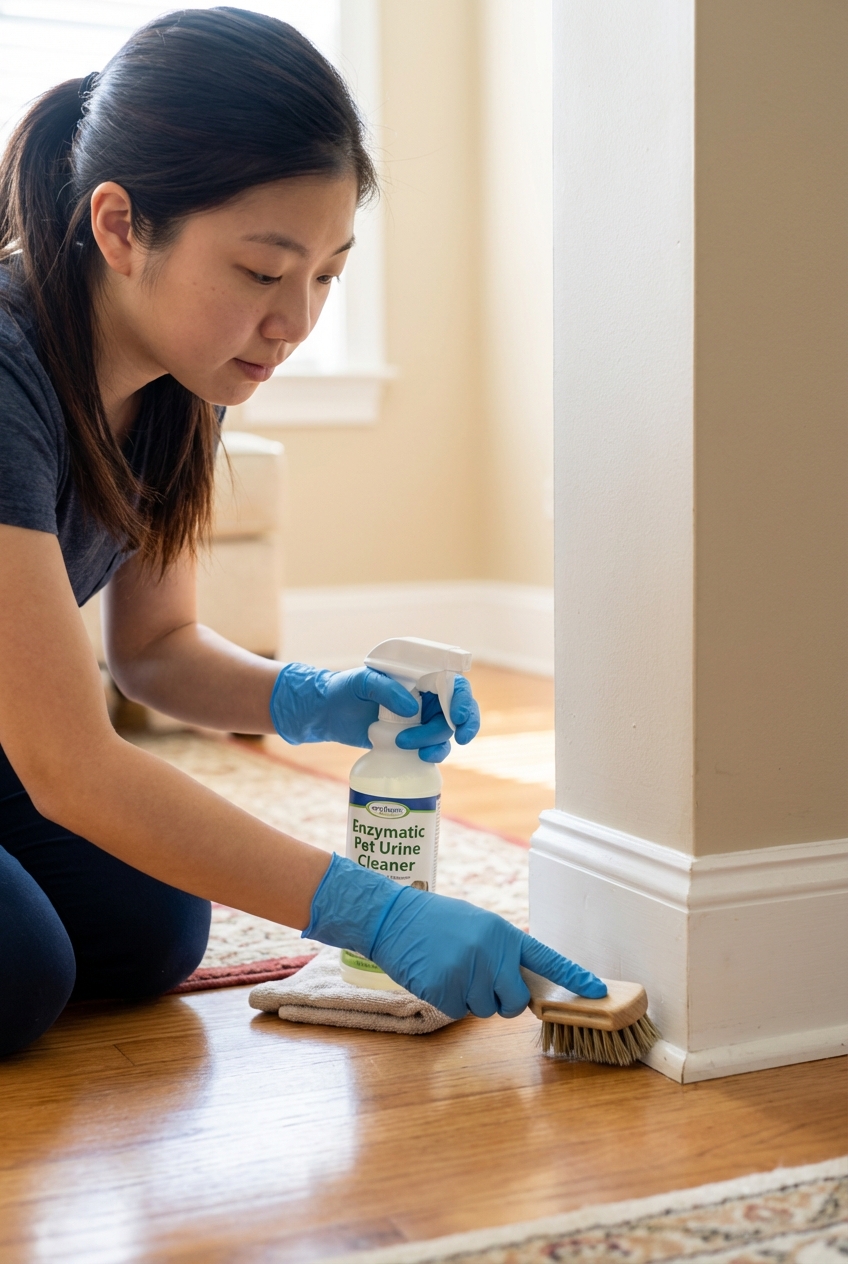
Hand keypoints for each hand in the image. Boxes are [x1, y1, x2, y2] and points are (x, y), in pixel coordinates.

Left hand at [270, 664, 479, 758]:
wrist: (327, 714)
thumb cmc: (344, 689)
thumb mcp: (361, 682)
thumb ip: (386, 690)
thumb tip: (412, 709)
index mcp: (419, 677)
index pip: (452, 682)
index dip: (462, 698)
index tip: (456, 715)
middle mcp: (425, 697)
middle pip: (457, 709)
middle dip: (465, 723)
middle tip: (460, 738)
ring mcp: (420, 720)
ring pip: (445, 732)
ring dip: (436, 741)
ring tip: (405, 744)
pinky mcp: (413, 740)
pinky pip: (433, 748)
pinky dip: (433, 754)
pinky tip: (421, 758)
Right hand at [304, 854, 606, 1019]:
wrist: (393, 917)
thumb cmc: (436, 921)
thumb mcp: (477, 925)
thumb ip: (501, 951)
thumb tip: (520, 984)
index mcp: (503, 933)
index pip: (547, 959)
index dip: (573, 977)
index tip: (597, 992)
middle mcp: (491, 952)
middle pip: (515, 1001)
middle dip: (502, 1001)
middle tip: (479, 981)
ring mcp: (468, 971)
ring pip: (485, 1010)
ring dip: (470, 999)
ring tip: (450, 969)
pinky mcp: (445, 988)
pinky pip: (458, 1011)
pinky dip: (448, 1000)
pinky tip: (435, 976)